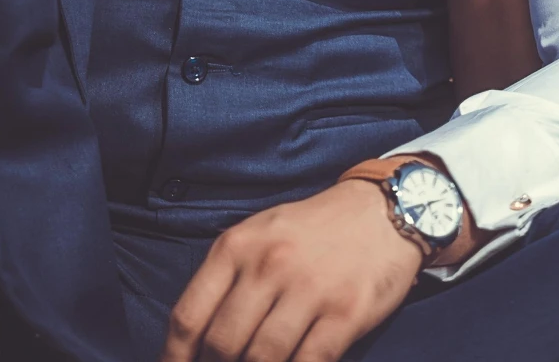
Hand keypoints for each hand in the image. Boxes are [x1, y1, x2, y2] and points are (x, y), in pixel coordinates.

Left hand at [160, 180, 423, 361]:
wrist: (383, 211)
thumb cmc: (313, 230)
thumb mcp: (258, 235)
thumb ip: (225, 280)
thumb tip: (194, 341)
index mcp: (238, 246)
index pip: (188, 317)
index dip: (174, 359)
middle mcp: (270, 266)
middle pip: (222, 345)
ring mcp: (310, 290)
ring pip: (261, 359)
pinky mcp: (346, 313)